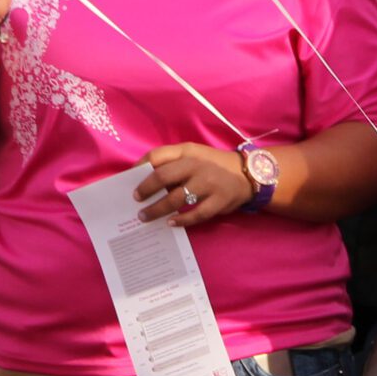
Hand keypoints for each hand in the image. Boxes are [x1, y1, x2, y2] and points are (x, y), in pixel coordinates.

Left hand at [134, 142, 254, 225]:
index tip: (129, 180)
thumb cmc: (212, 165)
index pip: (158, 156)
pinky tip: (170, 223)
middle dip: (146, 190)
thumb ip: (172, 162)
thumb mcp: (193, 154)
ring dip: (157, 209)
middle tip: (135, 200)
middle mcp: (197, 165)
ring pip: (177, 199)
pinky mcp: (219, 201)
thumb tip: (144, 178)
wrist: (247, 174)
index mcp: (188, 152)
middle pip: (164, 176)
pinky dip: (181, 220)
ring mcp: (209, 184)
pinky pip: (196, 214)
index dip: (140, 167)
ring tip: (145, 217)